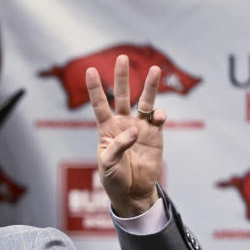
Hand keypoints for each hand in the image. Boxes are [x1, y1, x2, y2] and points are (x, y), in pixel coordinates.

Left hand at [86, 54, 166, 216]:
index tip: (90, 70)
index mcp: (106, 129)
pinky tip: (158, 117)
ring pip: (144, 102)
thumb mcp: (108, 164)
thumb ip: (119, 146)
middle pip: (122, 96)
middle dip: (122, 78)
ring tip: (155, 70)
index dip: (95, 89)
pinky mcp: (155, 135)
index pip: (99, 105)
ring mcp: (140, 127)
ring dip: (149, 87)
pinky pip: (157, 119)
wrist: (132, 192)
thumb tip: (135, 131)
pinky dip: (159, 115)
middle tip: (122, 58)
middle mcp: (123, 124)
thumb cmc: (114, 178)